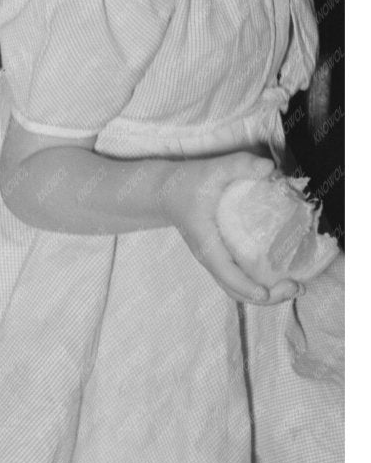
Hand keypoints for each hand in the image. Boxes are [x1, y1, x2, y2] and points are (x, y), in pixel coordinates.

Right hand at [162, 152, 298, 305]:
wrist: (168, 192)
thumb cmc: (188, 183)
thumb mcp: (213, 170)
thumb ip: (240, 164)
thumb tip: (269, 169)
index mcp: (206, 242)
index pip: (224, 271)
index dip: (245, 285)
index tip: (265, 293)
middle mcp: (210, 257)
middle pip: (235, 290)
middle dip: (267, 297)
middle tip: (296, 287)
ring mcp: (216, 261)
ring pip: (238, 289)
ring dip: (267, 295)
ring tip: (294, 287)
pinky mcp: (223, 258)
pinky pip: (241, 280)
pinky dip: (261, 285)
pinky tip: (283, 276)